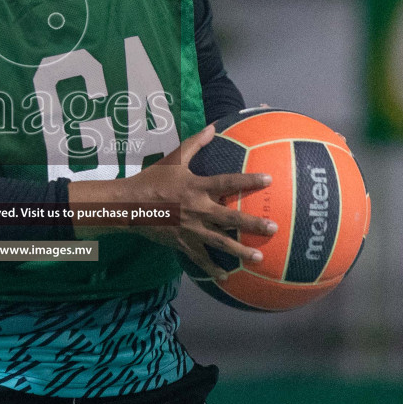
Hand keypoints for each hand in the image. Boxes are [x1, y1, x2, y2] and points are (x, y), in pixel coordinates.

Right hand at [72, 125, 276, 281]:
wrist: (130, 205)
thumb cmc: (153, 179)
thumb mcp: (173, 159)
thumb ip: (195, 143)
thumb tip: (213, 126)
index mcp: (197, 187)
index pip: (227, 182)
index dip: (248, 181)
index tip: (268, 180)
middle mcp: (197, 209)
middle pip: (230, 217)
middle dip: (252, 224)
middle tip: (273, 228)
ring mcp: (191, 229)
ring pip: (220, 241)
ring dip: (240, 250)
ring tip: (259, 257)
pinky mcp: (182, 242)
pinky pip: (200, 257)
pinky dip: (212, 268)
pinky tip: (225, 276)